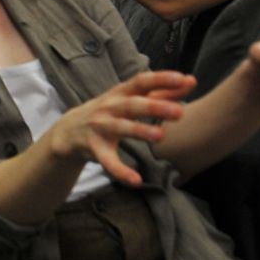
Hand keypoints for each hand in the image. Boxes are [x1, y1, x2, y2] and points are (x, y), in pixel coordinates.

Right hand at [46, 71, 195, 185]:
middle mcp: (109, 107)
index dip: (161, 79)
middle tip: (179, 112)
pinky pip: (108, 161)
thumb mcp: (131, 98)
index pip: (141, 82)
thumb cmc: (110, 111)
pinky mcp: (95, 149)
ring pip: (120, 128)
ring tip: (160, 136)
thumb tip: (190, 81)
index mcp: (120, 93)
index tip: (182, 79)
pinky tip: (135, 180)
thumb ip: (162, 91)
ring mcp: (100, 128)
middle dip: (154, 107)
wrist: (69, 131)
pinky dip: (120, 171)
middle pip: (132, 105)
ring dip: (139, 131)